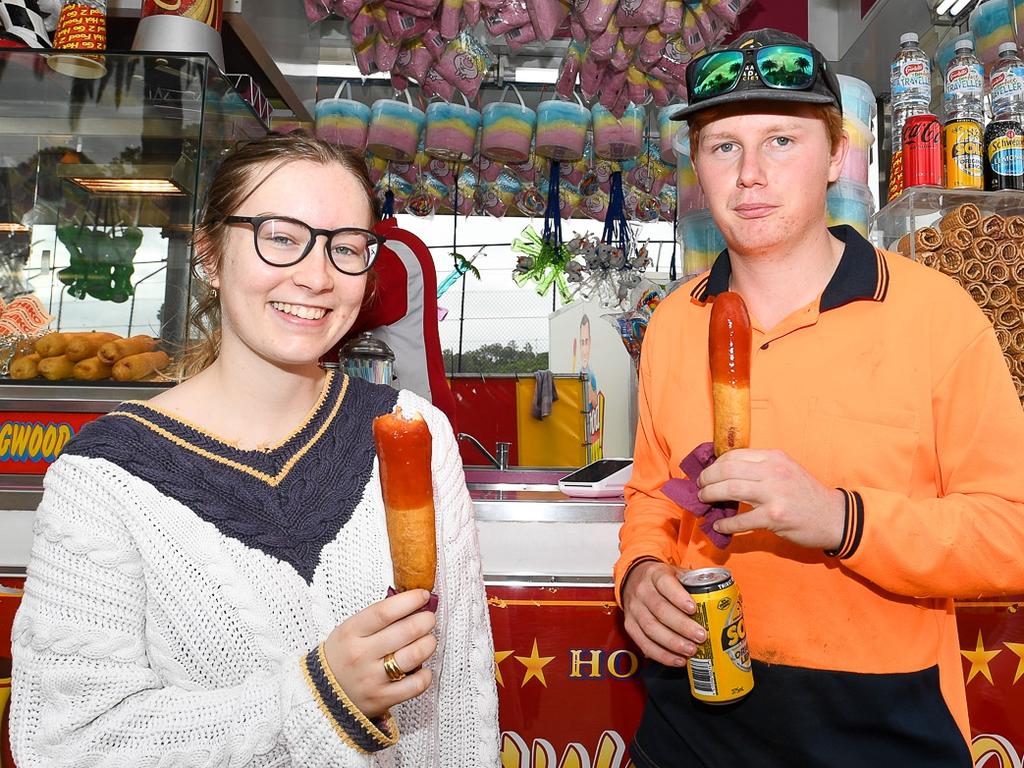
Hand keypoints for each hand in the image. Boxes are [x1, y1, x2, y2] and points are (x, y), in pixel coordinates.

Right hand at [323, 589, 436, 717]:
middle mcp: (361, 655)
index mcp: (351, 632)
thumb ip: (377, 617)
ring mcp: (372, 678)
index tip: (423, 595)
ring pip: (414, 656)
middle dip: (425, 620)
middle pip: (406, 631)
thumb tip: (412, 603)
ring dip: (429, 644)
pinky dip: (426, 675)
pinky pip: (415, 685)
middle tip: (429, 619)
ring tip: (428, 640)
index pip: (385, 611)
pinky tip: (423, 669)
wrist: (321, 695)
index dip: (409, 601)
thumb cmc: (342, 656)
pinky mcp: (382, 699)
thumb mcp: (349, 630)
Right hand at [621, 560, 707, 666]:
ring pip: (650, 628)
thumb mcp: (676, 573)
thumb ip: (694, 583)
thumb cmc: (662, 580)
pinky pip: (643, 643)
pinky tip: (677, 660)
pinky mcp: (629, 625)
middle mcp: (642, 591)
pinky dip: (661, 654)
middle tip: (700, 636)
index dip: (679, 597)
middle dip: (681, 625)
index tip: (694, 609)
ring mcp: (634, 609)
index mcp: (655, 574)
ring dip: (672, 642)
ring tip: (691, 650)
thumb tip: (724, 600)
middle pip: (660, 609)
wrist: (633, 579)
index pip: (665, 583)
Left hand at [697, 448, 845, 550]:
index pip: (734, 455)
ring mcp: (774, 494)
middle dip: (707, 479)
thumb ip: (761, 468)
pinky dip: (726, 523)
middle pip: (727, 470)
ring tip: (704, 501)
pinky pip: (741, 519)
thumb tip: (726, 473)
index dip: (715, 464)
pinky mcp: (775, 517)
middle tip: (700, 487)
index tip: (707, 473)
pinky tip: (719, 525)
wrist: (834, 517)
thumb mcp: (786, 470)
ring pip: (730, 489)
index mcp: (774, 458)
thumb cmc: (806, 494)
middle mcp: (773, 471)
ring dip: (711, 496)